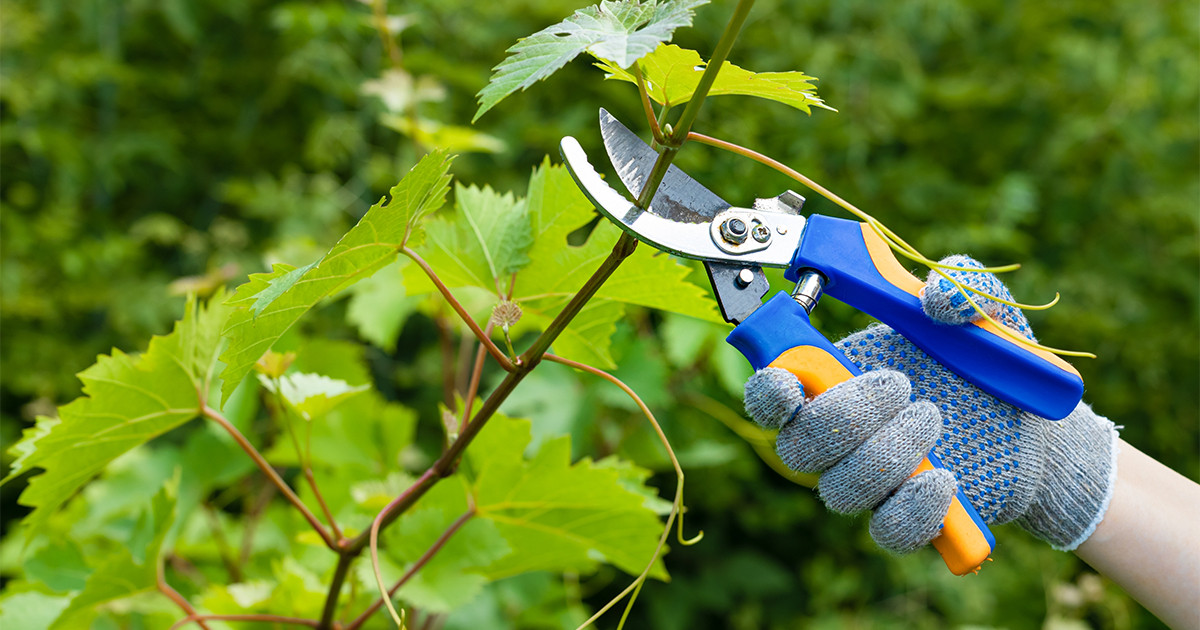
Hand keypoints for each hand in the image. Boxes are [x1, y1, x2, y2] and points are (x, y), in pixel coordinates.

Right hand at [744, 256, 1118, 553]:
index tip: (790, 383)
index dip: (768, 393)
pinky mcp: (909, 518)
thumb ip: (961, 288)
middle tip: (900, 385)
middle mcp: (839, 438)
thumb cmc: (986, 364)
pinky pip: (888, 531)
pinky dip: (913, 509)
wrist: (1034, 426)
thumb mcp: (983, 314)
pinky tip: (944, 480)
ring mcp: (871, 482)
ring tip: (933, 416)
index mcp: (834, 380)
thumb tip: (936, 298)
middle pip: (797, 447)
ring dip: (884, 455)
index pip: (771, 395)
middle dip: (843, 417)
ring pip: (840, 491)